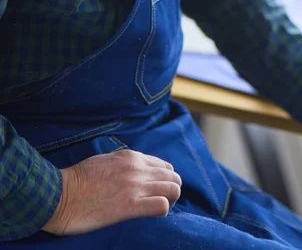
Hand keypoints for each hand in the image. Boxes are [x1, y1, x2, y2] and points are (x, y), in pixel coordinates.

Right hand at [43, 149, 181, 235]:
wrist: (58, 194)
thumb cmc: (77, 180)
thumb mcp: (105, 160)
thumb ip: (124, 164)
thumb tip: (136, 170)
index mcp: (132, 157)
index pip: (164, 166)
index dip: (164, 181)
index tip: (156, 192)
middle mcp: (137, 168)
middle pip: (173, 177)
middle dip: (172, 190)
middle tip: (161, 203)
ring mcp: (135, 186)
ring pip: (173, 188)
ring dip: (171, 200)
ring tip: (158, 209)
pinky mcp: (129, 206)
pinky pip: (161, 205)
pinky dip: (163, 210)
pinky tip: (152, 215)